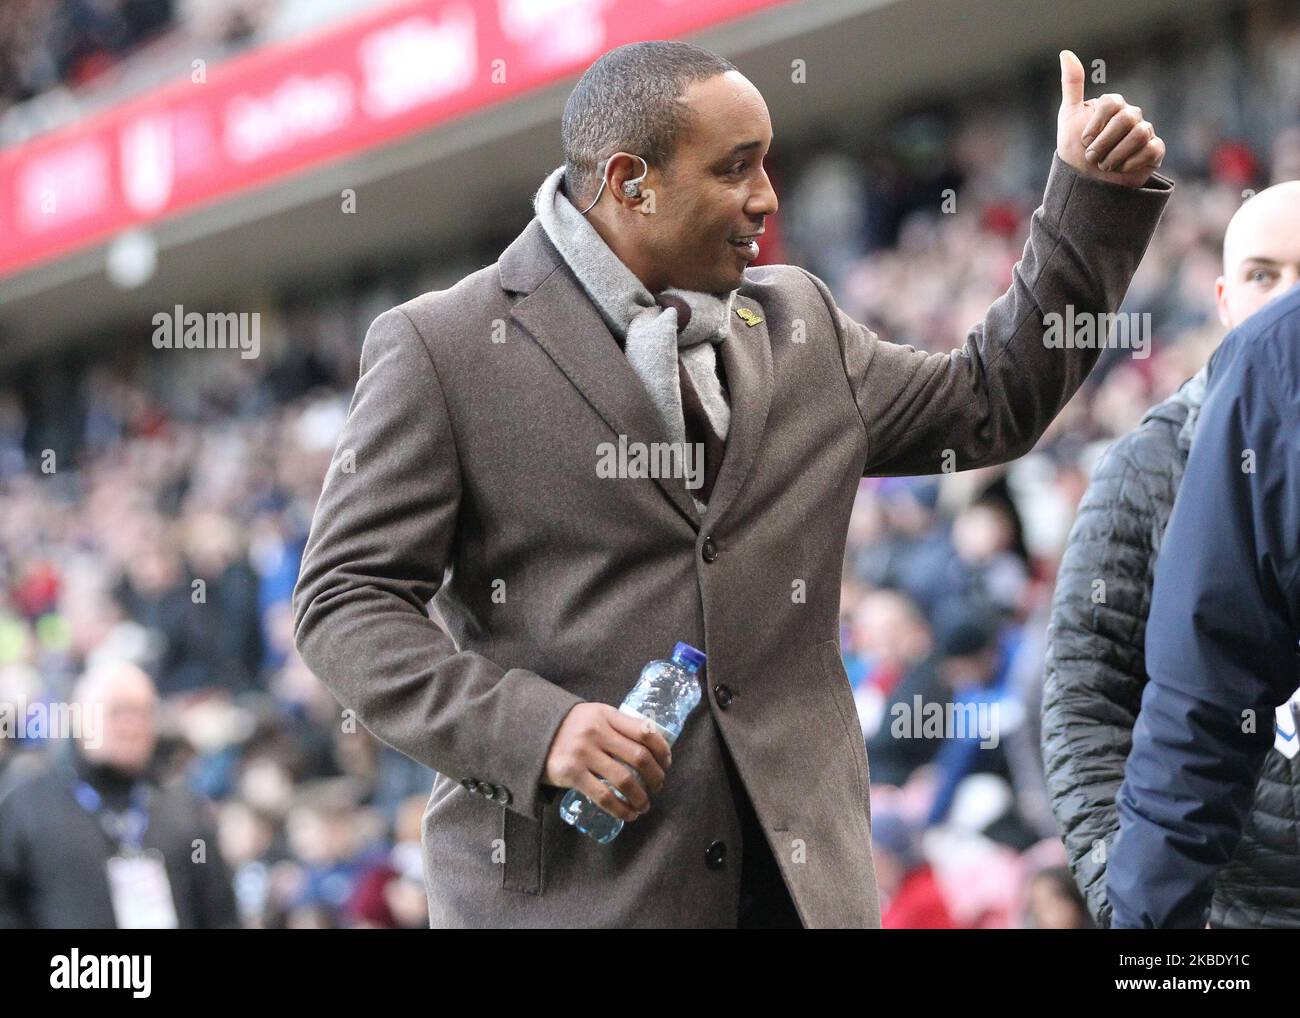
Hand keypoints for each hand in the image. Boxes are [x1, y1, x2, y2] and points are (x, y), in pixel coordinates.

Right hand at [543, 702, 671, 822]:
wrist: (527, 731)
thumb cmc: (569, 727)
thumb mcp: (593, 716)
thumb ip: (617, 726)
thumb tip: (651, 745)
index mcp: (606, 715)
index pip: (645, 731)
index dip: (662, 750)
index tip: (666, 764)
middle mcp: (596, 732)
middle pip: (639, 758)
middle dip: (655, 777)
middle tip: (658, 787)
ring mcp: (583, 753)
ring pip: (625, 780)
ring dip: (641, 798)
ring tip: (644, 805)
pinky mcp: (571, 773)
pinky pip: (604, 797)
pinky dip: (621, 809)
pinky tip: (628, 814)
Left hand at [1057, 49, 1164, 186]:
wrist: (1084, 183)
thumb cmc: (1074, 150)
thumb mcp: (1068, 117)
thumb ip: (1071, 85)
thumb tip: (1066, 52)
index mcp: (1113, 105)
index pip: (1111, 103)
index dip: (1096, 125)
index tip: (1084, 141)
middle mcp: (1131, 115)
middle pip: (1127, 119)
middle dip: (1104, 143)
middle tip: (1092, 158)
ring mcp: (1145, 132)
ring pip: (1140, 135)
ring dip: (1116, 155)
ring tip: (1104, 166)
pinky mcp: (1154, 151)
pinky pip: (1152, 150)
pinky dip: (1133, 162)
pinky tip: (1120, 169)